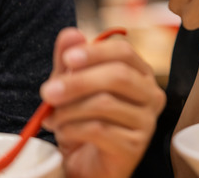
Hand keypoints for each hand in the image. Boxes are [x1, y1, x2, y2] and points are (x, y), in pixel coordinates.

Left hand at [40, 28, 165, 177]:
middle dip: (78, 82)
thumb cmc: (83, 124)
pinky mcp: (135, 146)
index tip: (68, 59)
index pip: (124, 52)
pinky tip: (63, 133)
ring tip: (53, 117)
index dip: (95, 52)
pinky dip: (73, 129)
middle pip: (118, 76)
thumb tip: (71, 33)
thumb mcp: (71, 89)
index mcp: (140, 74)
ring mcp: (147, 121)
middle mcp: (151, 94)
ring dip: (70, 109)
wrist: (87, 166)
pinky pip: (100, 130)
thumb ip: (70, 62)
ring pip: (106, 103)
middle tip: (48, 92)